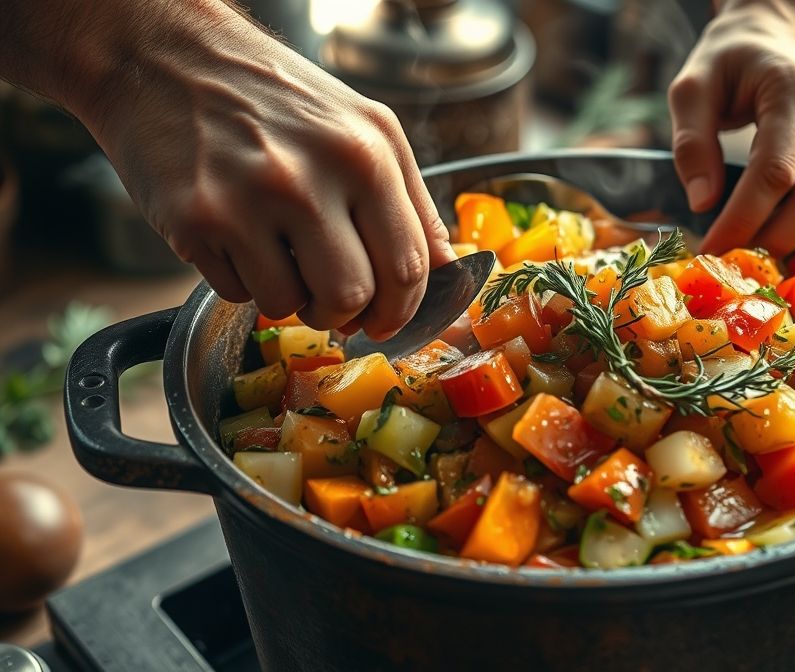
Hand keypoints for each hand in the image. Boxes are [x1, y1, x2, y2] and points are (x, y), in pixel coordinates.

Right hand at [4, 0, 454, 339]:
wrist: (163, 56)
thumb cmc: (272, 96)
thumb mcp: (363, 127)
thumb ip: (410, 200)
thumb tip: (446, 269)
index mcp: (365, 153)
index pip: (408, 265)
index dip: (402, 309)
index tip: (387, 321)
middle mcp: (309, 176)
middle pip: (352, 295)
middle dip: (347, 314)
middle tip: (333, 304)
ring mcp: (248, 200)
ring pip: (291, 304)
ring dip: (291, 299)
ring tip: (280, 258)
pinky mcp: (195, 221)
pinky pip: (237, 293)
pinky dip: (244, 282)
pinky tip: (237, 239)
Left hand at [669, 0, 794, 256]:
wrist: (781, 34)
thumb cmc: (731, 59)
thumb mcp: (693, 85)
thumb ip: (691, 141)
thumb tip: (702, 202)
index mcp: (794, 89)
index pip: (775, 171)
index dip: (743, 218)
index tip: (710, 249)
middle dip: (773, 239)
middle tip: (732, 264)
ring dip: (791, 237)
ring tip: (748, 254)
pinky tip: (769, 234)